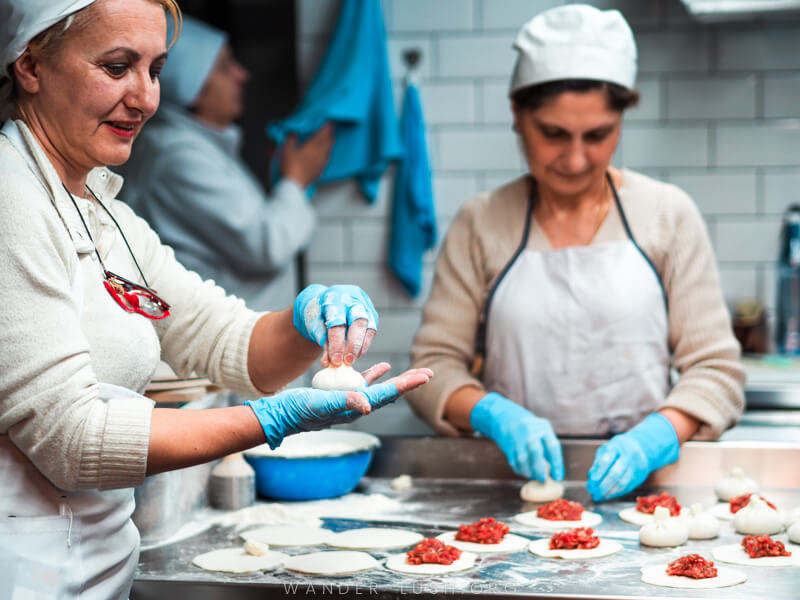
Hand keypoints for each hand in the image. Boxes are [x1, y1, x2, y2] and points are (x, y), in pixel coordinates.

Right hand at [246, 363, 432, 447]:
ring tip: (413, 373)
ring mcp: (349, 401)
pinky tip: (384, 367)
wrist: (280, 416)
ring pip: (379, 388)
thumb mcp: (321, 404)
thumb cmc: (298, 411)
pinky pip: (362, 383)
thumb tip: (368, 406)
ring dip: (396, 380)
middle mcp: (356, 407)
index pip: (386, 395)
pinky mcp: (340, 395)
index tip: (424, 376)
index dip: (406, 385)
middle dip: (408, 383)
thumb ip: (344, 403)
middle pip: (388, 393)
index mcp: (354, 409)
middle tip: (428, 373)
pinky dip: (374, 375)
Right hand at [281, 123, 333, 187]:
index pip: (323, 134)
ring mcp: (319, 165)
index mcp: (313, 147)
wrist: (293, 185)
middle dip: (329, 136)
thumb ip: (291, 139)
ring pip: (327, 153)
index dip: (327, 128)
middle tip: (331, 131)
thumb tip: (293, 133)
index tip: (330, 123)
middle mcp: (319, 155)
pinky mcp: (317, 173)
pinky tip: (324, 158)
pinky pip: (324, 162)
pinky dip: (325, 157)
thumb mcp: (287, 148)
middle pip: (327, 143)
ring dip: (328, 146)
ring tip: (329, 142)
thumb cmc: (290, 166)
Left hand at [293, 284, 377, 366]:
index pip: (338, 322)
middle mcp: (352, 298)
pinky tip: (356, 354)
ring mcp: (364, 304)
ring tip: (350, 360)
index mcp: (334, 297)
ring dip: (360, 347)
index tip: (336, 361)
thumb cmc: (318, 313)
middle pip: (358, 322)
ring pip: (369, 327)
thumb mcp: (314, 324)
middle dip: (354, 345)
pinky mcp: (371, 313)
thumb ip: (321, 341)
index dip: (337, 344)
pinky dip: (364, 345)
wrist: (324, 302)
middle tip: (348, 362)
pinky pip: (371, 331)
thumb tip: (327, 362)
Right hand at [470, 392, 563, 481]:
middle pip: (536, 452)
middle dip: (540, 469)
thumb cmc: (528, 426)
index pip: (553, 447)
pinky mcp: (507, 445)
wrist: (503, 416)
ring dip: (528, 471)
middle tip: (543, 478)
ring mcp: (517, 438)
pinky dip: (519, 469)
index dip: (557, 464)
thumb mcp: (541, 429)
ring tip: (532, 475)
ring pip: (523, 460)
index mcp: (542, 427)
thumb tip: (555, 470)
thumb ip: (547, 446)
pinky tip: (523, 471)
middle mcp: (529, 431)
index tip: (558, 476)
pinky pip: (514, 461)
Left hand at [586, 413, 679, 501]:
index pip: (606, 460)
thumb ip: (598, 462)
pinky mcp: (640, 477)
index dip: (598, 472)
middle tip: (594, 493)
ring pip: (623, 483)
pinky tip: (608, 495)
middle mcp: (628, 457)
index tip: (592, 481)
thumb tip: (592, 478)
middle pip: (615, 474)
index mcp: (616, 446)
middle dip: (603, 486)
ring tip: (599, 496)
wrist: (642, 447)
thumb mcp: (606, 449)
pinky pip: (628, 488)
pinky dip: (616, 494)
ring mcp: (636, 467)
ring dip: (609, 493)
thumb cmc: (619, 449)